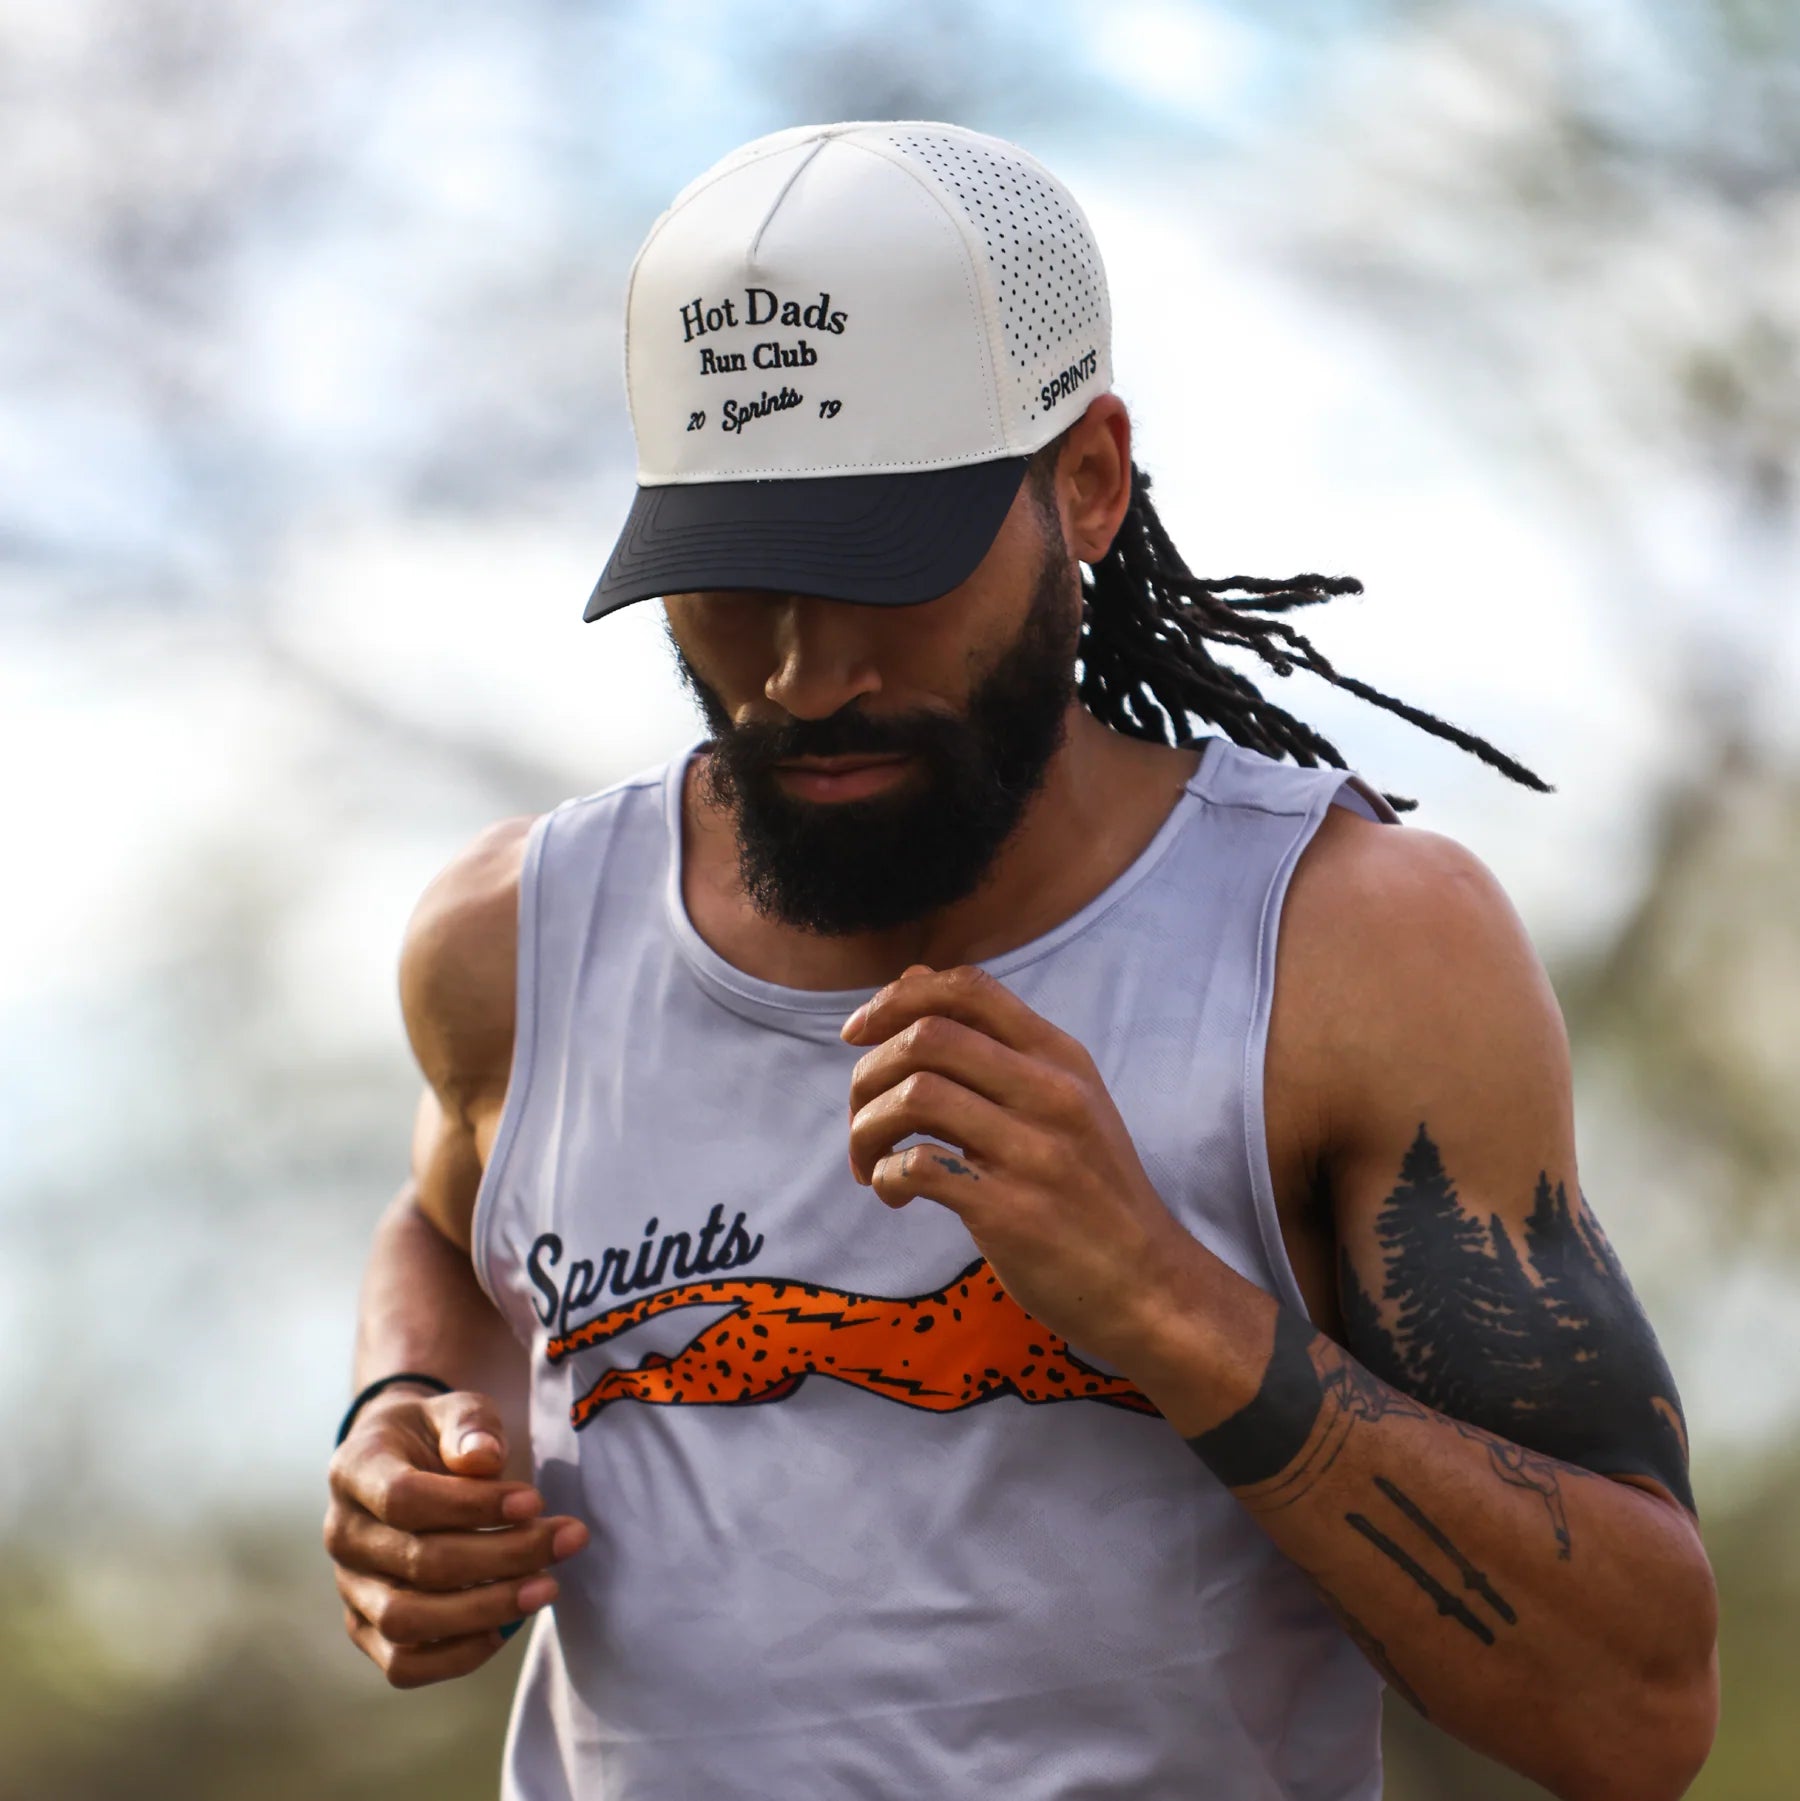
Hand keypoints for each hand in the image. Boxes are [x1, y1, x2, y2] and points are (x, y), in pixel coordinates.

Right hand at [323, 1386, 588, 1686]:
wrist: (400, 1462)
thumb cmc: (436, 1434)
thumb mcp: (456, 1409)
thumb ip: (470, 1426)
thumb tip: (484, 1459)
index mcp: (355, 1470)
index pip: (404, 1499)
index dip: (472, 1505)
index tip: (536, 1499)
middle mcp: (341, 1534)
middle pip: (417, 1564)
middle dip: (504, 1557)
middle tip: (567, 1540)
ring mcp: (350, 1586)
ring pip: (407, 1621)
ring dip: (486, 1610)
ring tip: (546, 1588)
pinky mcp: (365, 1626)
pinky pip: (403, 1664)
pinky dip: (458, 1656)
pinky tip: (509, 1626)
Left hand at [841, 963, 1203, 1369]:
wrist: (1149, 1285)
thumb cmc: (1092, 1190)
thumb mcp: (1062, 1099)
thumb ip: (990, 1044)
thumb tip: (913, 980)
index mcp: (1060, 1057)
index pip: (969, 987)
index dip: (897, 998)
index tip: (859, 1033)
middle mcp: (1051, 1092)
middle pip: (928, 1036)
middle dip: (869, 1071)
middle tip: (862, 1115)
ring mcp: (1035, 1151)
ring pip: (916, 1095)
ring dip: (868, 1126)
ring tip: (870, 1160)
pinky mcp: (1013, 1210)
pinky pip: (920, 1167)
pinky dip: (885, 1175)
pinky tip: (894, 1195)